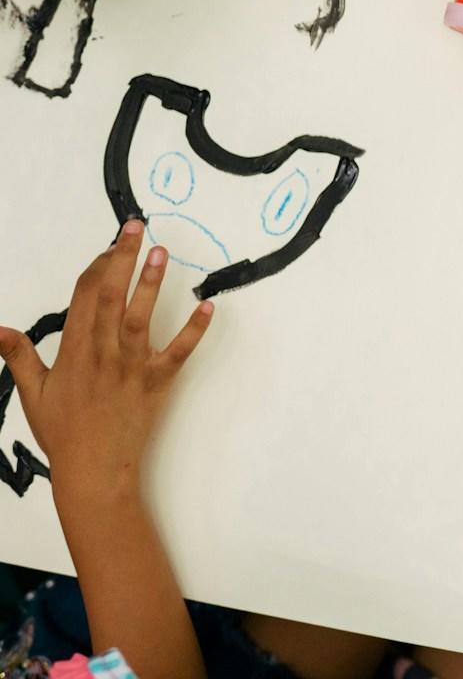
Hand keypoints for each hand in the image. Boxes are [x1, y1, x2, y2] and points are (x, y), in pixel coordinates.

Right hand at [0, 220, 213, 503]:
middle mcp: (103, 353)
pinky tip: (208, 305)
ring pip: (142, 316)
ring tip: (161, 252)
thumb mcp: (32, 393)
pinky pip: (180, 351)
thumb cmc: (63, 432)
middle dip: (123, 259)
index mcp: (73, 351)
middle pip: (112, 296)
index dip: (97, 267)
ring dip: (151, 283)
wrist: (92, 470)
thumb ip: (18, 356)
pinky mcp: (158, 382)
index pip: (85, 297)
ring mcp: (132, 366)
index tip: (108, 246)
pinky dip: (195, 329)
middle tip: (136, 228)